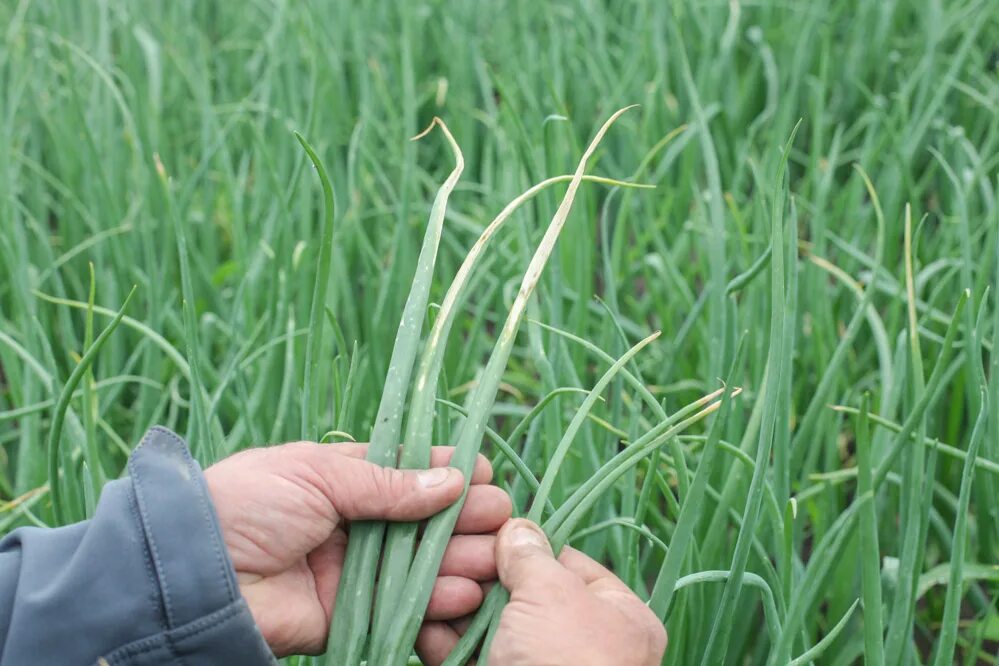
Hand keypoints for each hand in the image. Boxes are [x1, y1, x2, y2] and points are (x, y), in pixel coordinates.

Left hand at [204, 442, 510, 656]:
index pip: (410, 474)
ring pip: (423, 567)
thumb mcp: (318, 473)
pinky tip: (463, 600)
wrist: (194, 572)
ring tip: (492, 564)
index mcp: (345, 479)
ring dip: (461, 565)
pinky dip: (436, 610)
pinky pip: (402, 612)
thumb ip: (387, 484)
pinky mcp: (349, 615)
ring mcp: (355, 571)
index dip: (449, 474)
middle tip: (502, 521)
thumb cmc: (249, 502)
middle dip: (468, 521)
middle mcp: (357, 524)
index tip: (484, 474)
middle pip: (427, 523)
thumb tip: (453, 480)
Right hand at [418, 518, 666, 665]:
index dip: (523, 543)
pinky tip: (421, 617)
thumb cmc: (567, 662)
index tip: (484, 523)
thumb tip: (516, 528)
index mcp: (616, 616)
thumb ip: (531, 555)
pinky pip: (464, 654)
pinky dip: (439, 637)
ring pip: (488, 623)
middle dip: (479, 571)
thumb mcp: (554, 594)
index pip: (564, 562)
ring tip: (428, 579)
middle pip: (520, 591)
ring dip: (453, 600)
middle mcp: (576, 642)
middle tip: (445, 549)